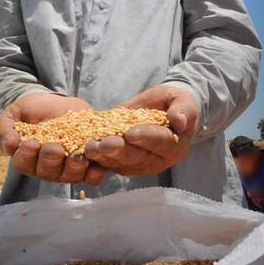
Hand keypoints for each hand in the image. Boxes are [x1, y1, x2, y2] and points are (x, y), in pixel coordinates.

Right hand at [0, 92, 107, 184]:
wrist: (56, 103)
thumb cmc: (32, 111)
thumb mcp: (14, 114)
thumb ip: (6, 128)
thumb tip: (9, 145)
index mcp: (28, 159)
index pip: (24, 163)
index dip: (27, 156)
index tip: (30, 143)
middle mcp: (48, 168)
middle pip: (48, 172)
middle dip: (51, 160)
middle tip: (54, 148)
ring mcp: (69, 167)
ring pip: (71, 175)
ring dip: (74, 166)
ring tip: (77, 154)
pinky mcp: (88, 161)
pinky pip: (92, 175)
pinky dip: (96, 172)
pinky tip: (98, 163)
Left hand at [84, 85, 198, 176]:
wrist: (163, 108)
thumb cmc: (176, 104)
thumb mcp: (183, 101)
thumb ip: (183, 110)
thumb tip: (179, 121)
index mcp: (174, 147)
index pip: (159, 142)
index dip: (145, 138)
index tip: (130, 132)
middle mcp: (155, 160)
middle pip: (135, 156)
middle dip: (118, 150)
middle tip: (103, 144)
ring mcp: (136, 163)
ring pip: (118, 161)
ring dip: (102, 156)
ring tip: (88, 147)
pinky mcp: (120, 161)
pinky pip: (106, 160)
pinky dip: (93, 156)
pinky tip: (80, 148)